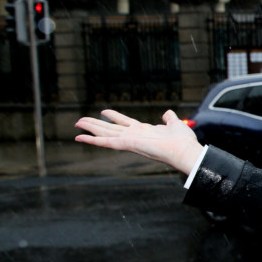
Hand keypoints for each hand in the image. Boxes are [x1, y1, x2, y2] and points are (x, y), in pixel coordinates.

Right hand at [74, 109, 204, 174]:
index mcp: (143, 130)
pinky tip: (80, 137)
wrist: (184, 150)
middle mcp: (134, 135)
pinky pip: (106, 142)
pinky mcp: (127, 144)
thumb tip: (168, 114)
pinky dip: (92, 139)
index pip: (124, 122)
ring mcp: (129, 140)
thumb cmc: (182, 141)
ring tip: (77, 124)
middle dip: (96, 124)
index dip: (113, 116)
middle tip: (81, 120)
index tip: (103, 111)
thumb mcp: (175, 124)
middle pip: (110, 128)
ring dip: (90, 128)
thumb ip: (169, 119)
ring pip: (105, 133)